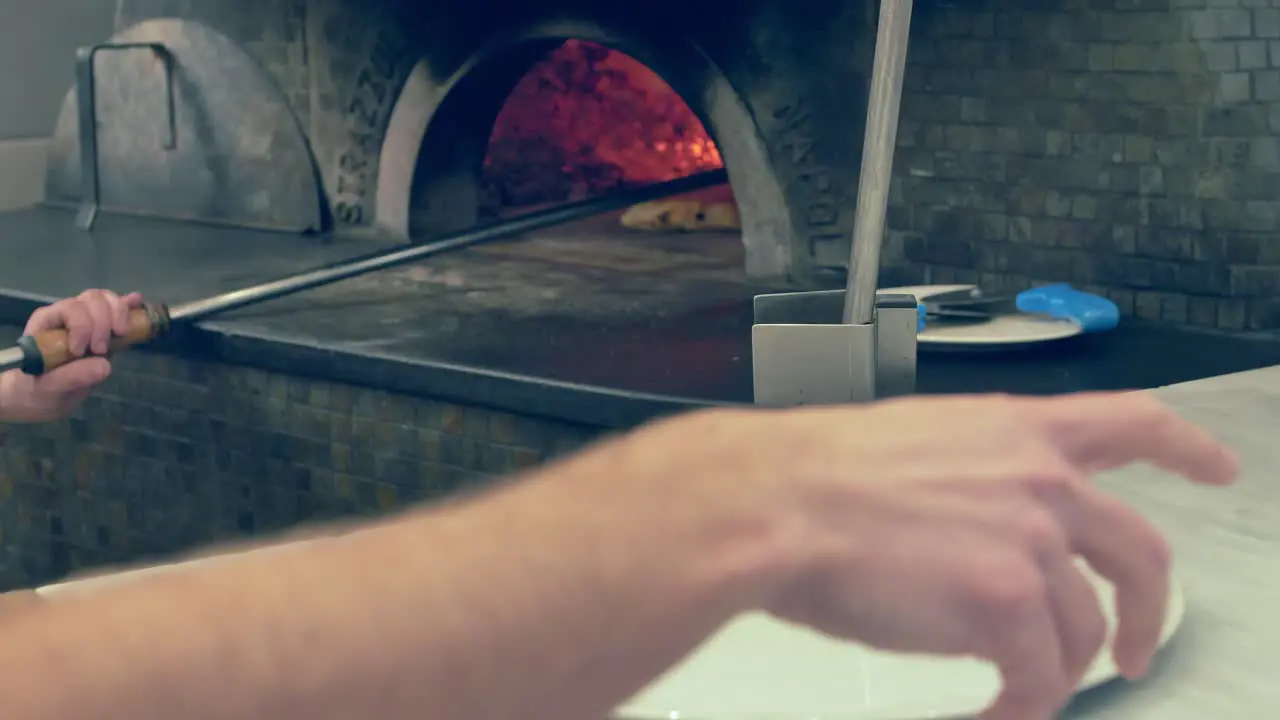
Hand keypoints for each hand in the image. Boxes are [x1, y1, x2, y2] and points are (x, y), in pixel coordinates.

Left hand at [0, 289, 142, 422]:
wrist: (39, 396)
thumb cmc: (37, 391)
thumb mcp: (47, 389)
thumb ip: (70, 377)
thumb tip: (105, 366)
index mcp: (47, 323)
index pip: (70, 308)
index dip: (82, 326)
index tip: (80, 352)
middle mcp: (66, 315)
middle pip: (91, 299)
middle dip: (102, 322)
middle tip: (101, 350)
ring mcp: (86, 319)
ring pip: (105, 299)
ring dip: (118, 313)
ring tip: (121, 334)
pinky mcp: (102, 330)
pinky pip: (115, 308)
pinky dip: (128, 305)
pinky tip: (138, 304)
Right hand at [694, 393, 1236, 719]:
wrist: (770, 502)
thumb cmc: (812, 475)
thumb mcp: (911, 444)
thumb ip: (970, 475)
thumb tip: (980, 527)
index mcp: (1012, 430)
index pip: (1129, 421)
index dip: (1184, 446)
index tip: (1217, 465)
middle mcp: (1038, 478)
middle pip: (1141, 552)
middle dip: (1146, 613)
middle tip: (1132, 650)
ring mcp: (1030, 540)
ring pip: (1084, 630)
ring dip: (1057, 674)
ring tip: (1018, 696)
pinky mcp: (1007, 602)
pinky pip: (1040, 678)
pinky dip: (1022, 707)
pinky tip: (995, 712)